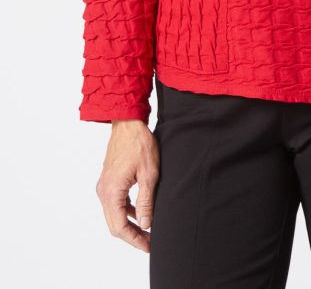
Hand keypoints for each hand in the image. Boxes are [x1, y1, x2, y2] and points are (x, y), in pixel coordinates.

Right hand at [95, 119, 159, 253]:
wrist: (127, 122)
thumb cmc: (139, 144)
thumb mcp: (149, 174)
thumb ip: (146, 201)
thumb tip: (146, 224)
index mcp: (111, 192)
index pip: (119, 227)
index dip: (134, 240)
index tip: (148, 246)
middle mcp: (103, 191)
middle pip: (115, 224)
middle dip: (132, 236)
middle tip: (150, 243)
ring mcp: (104, 186)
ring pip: (115, 214)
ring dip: (130, 224)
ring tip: (148, 231)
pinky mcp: (108, 180)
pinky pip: (115, 203)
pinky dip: (127, 211)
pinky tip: (141, 213)